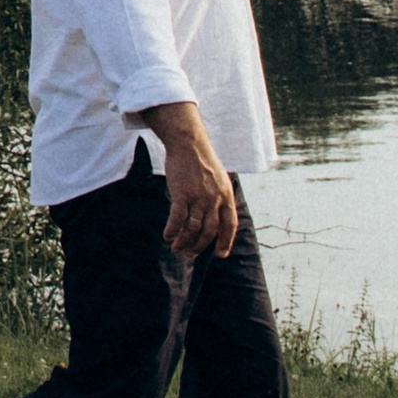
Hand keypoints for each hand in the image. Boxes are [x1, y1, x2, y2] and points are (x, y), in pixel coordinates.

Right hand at [153, 107, 238, 260]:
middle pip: (209, 231)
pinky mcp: (182, 194)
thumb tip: (215, 215)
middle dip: (200, 246)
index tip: (220, 254)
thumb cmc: (201, 159)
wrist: (188, 143)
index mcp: (226, 196)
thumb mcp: (219, 179)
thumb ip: (219, 197)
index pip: (229, 225)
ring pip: (193, 228)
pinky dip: (172, 230)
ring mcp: (199, 198)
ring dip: (184, 242)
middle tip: (190, 254)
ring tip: (177, 248)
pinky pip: (178, 219)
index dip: (225, 242)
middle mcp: (215, 200)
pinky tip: (167, 236)